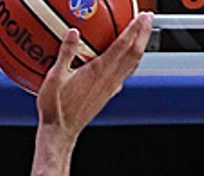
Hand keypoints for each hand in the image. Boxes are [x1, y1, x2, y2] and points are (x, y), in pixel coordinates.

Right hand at [37, 12, 153, 136]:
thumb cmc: (56, 108)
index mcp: (99, 71)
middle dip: (144, 33)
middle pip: (135, 53)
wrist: (61, 132)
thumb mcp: (55, 77)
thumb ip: (66, 53)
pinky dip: (130, 62)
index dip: (135, 28)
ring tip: (142, 34)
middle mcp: (109, 79)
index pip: (123, 45)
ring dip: (140, 46)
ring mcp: (110, 88)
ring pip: (133, 64)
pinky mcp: (108, 95)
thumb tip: (73, 32)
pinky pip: (124, 75)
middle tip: (149, 18)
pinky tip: (126, 60)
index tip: (142, 15)